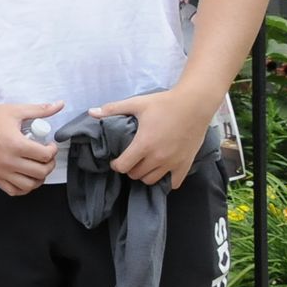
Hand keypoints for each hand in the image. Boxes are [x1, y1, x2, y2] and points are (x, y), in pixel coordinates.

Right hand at [0, 100, 63, 194]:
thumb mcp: (16, 111)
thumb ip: (40, 110)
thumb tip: (59, 105)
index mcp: (16, 144)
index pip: (45, 155)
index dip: (52, 150)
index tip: (50, 145)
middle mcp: (9, 161)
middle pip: (40, 172)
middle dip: (49, 164)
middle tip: (46, 157)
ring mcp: (1, 171)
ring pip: (29, 185)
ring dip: (38, 178)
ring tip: (38, 168)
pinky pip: (13, 190)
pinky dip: (23, 188)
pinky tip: (25, 177)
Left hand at [91, 87, 212, 187]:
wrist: (195, 104)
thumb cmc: (165, 103)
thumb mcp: (137, 103)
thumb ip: (112, 109)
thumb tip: (91, 112)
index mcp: (144, 144)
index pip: (123, 166)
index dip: (116, 165)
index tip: (116, 160)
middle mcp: (158, 157)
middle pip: (136, 175)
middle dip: (129, 169)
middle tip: (130, 159)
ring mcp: (173, 163)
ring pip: (152, 180)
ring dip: (145, 175)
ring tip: (144, 164)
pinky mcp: (186, 164)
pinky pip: (173, 183)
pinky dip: (166, 181)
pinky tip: (162, 171)